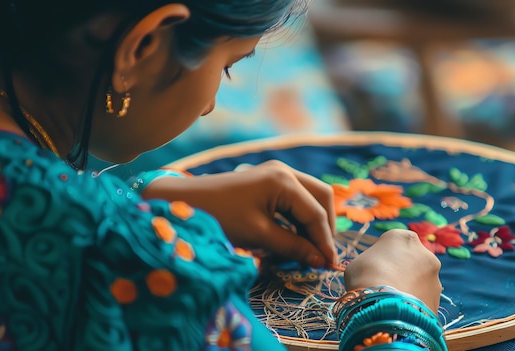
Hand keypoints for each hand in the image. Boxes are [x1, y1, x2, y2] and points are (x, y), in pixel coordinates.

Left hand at [142, 160, 336, 267]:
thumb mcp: (258, 235)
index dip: (325, 241)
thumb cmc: (220, 217)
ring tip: (309, 250)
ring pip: (309, 198)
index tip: (329, 265)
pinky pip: (294, 199)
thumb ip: (293, 247)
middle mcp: (285, 171)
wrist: (184, 202)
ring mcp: (276, 174)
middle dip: (324, 227)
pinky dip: (298, 218)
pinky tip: (293, 238)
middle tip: (322, 255)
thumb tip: (321, 260)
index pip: (316, 213)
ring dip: (312, 223)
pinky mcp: (267, 181)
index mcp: (284, 181)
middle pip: (321, 198)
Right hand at [344, 229, 441, 312]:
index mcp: (404, 238)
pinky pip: (423, 301)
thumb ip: (370, 263)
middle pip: (412, 262)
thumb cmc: (365, 276)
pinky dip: (414, 306)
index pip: (396, 243)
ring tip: (392, 303)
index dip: (386, 256)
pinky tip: (400, 313)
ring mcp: (435, 278)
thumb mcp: (358, 263)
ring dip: (411, 289)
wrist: (384, 306)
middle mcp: (425, 253)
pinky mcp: (438, 300)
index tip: (376, 268)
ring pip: (421, 282)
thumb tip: (372, 272)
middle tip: (386, 286)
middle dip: (403, 272)